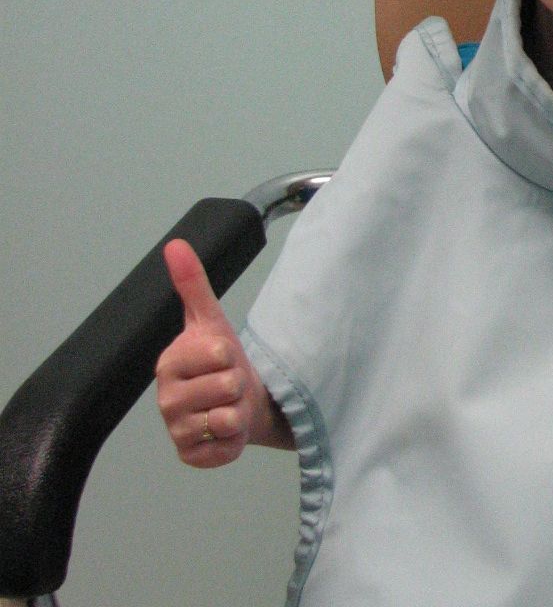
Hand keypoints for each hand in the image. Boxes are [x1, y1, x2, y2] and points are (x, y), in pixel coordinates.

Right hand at [155, 238, 258, 467]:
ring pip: (228, 417)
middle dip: (238, 383)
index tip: (221, 356)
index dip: (231, 353)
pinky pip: (224, 448)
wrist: (238, 400)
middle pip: (227, 385)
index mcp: (168, 363)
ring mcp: (176, 430)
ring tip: (228, 404)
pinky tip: (224, 430)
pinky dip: (234, 439)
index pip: (219, 353)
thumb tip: (175, 245)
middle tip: (228, 383)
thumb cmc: (221, 359)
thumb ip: (192, 282)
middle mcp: (165, 400)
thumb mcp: (211, 318)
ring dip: (239, 411)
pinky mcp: (191, 457)